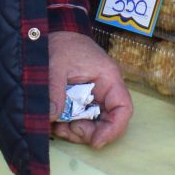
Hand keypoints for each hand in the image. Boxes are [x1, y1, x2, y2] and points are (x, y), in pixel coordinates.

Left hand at [46, 30, 132, 149]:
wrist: (55, 33)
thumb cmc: (62, 44)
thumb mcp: (56, 65)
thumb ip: (54, 90)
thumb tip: (52, 116)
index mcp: (108, 78)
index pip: (123, 108)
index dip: (113, 129)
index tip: (95, 142)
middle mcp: (106, 90)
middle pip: (107, 121)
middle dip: (88, 132)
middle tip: (66, 130)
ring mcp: (94, 96)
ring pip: (93, 123)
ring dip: (75, 130)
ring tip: (56, 126)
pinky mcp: (83, 100)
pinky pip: (81, 118)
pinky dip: (69, 125)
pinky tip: (55, 121)